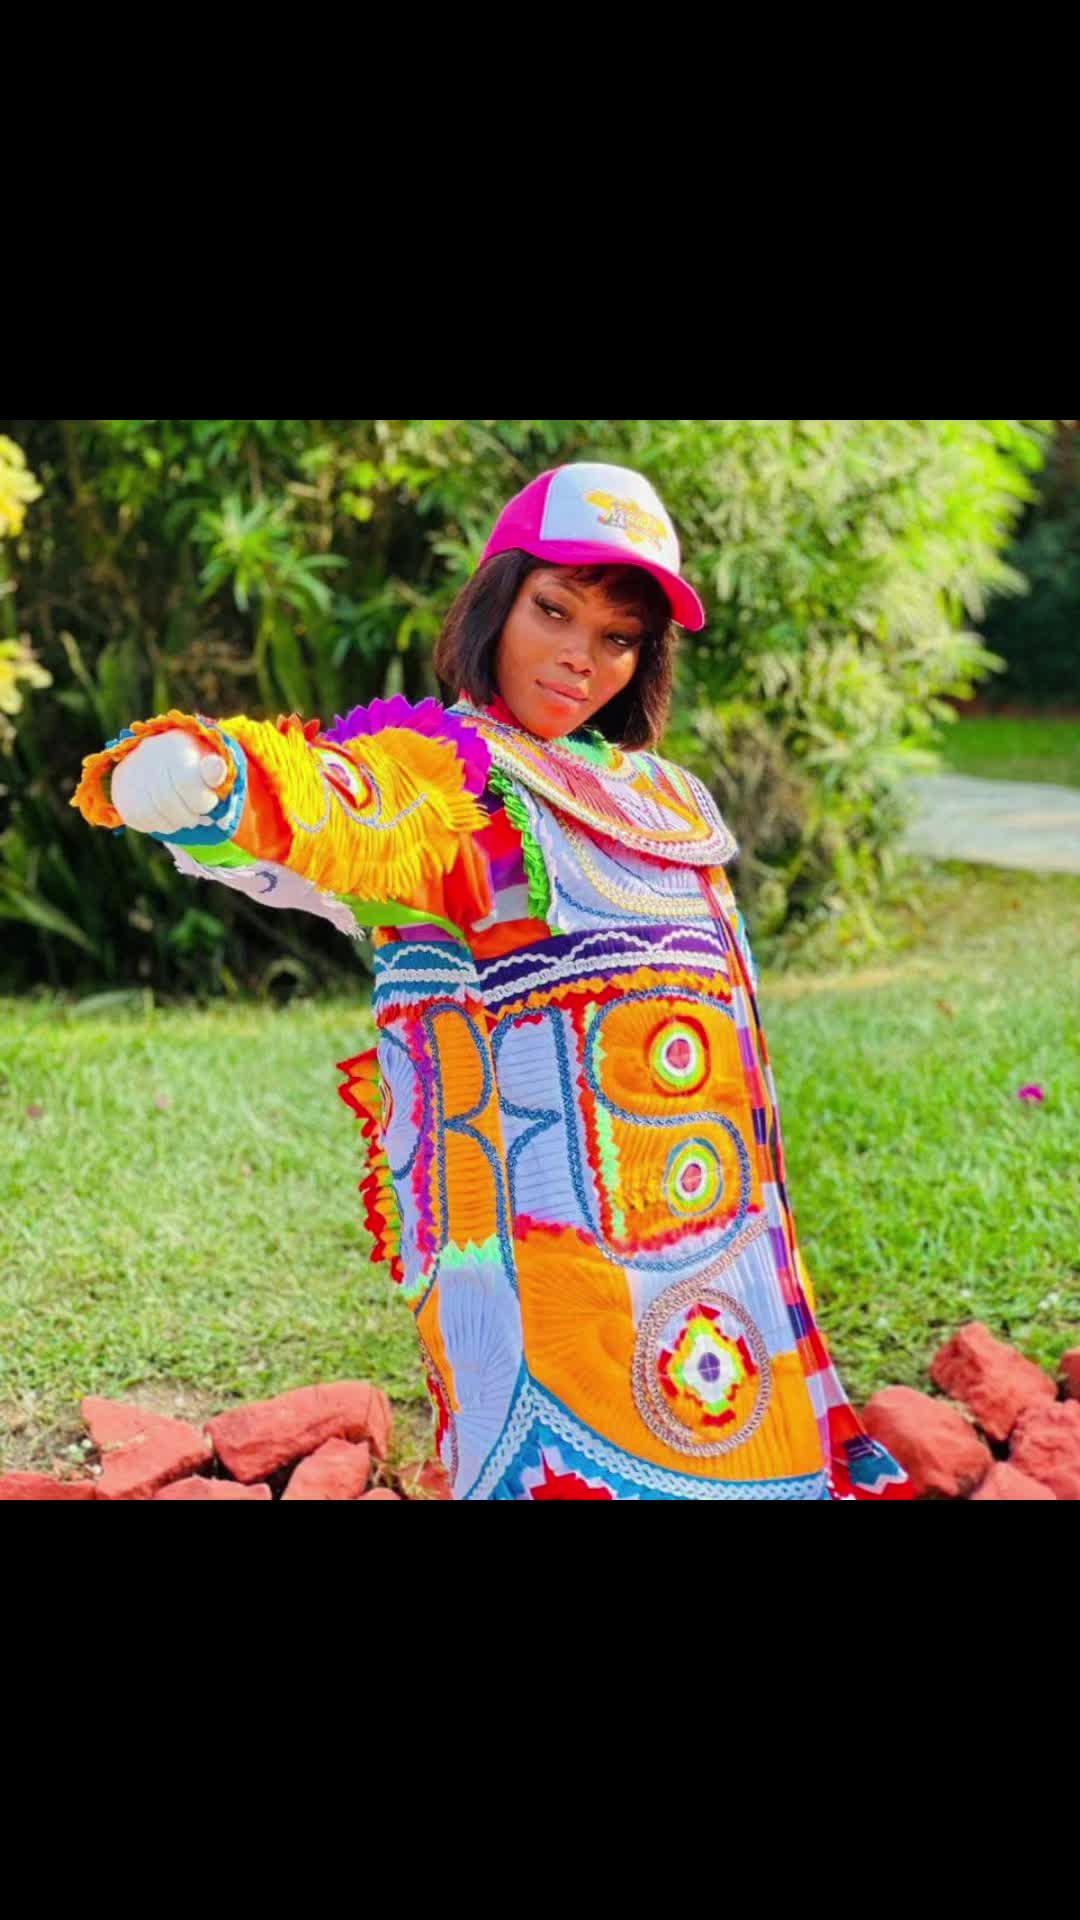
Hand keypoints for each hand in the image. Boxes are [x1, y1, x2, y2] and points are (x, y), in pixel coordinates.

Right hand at [110, 730, 229, 833]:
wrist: (171, 757)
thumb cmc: (199, 766)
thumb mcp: (213, 767)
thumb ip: (216, 773)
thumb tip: (216, 766)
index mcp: (178, 744)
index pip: (187, 783)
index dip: (201, 803)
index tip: (208, 804)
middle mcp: (149, 751)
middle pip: (166, 801)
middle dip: (188, 817)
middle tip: (196, 817)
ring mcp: (131, 768)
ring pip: (148, 812)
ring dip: (171, 824)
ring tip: (181, 818)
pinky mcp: (119, 784)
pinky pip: (134, 816)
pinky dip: (153, 825)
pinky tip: (165, 818)